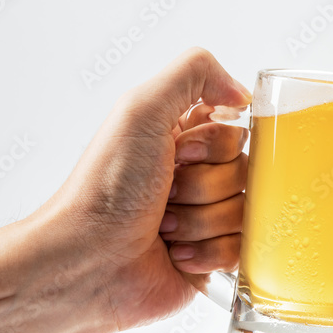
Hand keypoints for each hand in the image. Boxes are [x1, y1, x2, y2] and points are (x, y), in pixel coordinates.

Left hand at [40, 48, 251, 330]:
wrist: (86, 261)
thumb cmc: (105, 188)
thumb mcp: (142, 108)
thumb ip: (195, 72)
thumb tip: (243, 93)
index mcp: (182, 138)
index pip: (237, 132)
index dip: (212, 145)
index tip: (177, 153)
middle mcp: (196, 176)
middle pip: (245, 172)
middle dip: (205, 185)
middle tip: (166, 193)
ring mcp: (206, 219)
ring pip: (246, 212)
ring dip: (201, 221)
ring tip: (163, 227)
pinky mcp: (211, 259)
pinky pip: (242, 250)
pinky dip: (208, 253)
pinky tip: (174, 255)